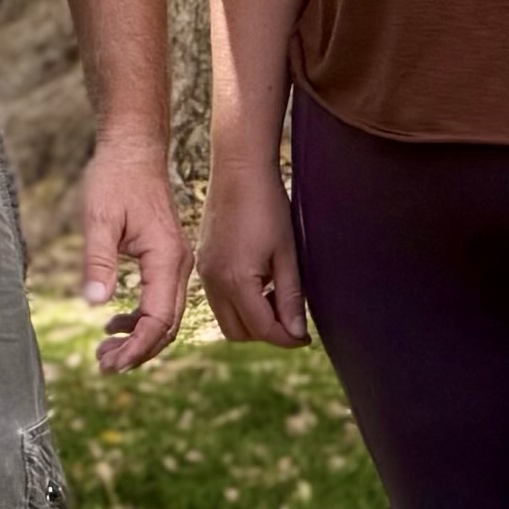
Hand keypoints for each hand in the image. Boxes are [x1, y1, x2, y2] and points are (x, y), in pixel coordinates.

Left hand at [81, 131, 185, 371]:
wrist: (133, 147)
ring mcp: (175, 262)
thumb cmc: (115, 177)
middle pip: (166, 324)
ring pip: (165, 315)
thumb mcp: (99, 218)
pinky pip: (160, 299)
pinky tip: (113, 324)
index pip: (159, 318)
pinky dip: (140, 319)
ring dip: (138, 338)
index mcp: (166, 257)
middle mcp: (178, 264)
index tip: (110, 364)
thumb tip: (93, 305)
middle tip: (103, 365)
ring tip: (104, 351)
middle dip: (137, 351)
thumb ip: (97, 262)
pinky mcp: (166, 258)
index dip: (137, 347)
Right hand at [196, 154, 311, 347]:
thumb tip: (296, 332)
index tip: (305, 338)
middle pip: (239, 332)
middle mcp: (214, 282)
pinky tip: (259, 279)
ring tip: (276, 294)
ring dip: (251, 318)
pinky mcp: (203, 262)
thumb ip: (291, 297)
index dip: (287, 338)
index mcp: (235, 282)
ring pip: (227, 317)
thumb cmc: (268, 207)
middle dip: (266, 332)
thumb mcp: (287, 254)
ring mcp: (205, 272)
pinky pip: (219, 298)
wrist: (239, 170)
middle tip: (291, 318)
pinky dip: (239, 301)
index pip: (262, 329)